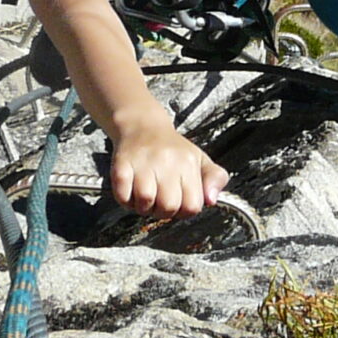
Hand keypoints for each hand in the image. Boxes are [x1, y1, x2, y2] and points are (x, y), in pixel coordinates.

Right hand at [108, 118, 229, 219]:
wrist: (142, 126)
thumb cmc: (172, 150)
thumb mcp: (201, 160)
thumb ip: (215, 179)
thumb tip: (212, 199)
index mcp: (188, 162)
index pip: (192, 206)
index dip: (184, 211)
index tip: (178, 201)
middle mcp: (167, 161)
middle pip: (168, 207)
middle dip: (163, 211)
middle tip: (159, 199)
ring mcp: (143, 163)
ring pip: (145, 203)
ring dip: (143, 206)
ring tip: (145, 193)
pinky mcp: (121, 165)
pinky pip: (123, 196)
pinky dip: (125, 200)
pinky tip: (131, 190)